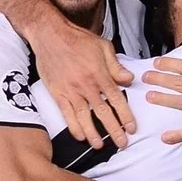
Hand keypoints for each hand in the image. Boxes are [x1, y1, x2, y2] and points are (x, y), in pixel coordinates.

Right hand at [32, 19, 135, 149]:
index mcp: (100, 75)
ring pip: (84, 117)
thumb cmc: (77, 39)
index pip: (116, 100)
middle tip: (121, 143)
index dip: (125, 116)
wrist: (50, 34)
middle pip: (102, 112)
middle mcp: (86, 86)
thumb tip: (129, 79)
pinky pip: (66, 114)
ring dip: (93, 133)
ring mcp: (71, 91)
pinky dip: (73, 126)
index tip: (131, 128)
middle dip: (113, 130)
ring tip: (100, 146)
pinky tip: (80, 136)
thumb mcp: (103, 46)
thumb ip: (116, 66)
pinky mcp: (57, 93)